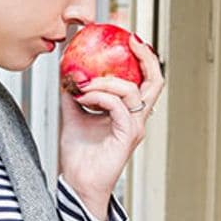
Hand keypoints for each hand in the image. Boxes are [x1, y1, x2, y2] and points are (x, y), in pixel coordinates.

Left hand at [57, 34, 164, 219]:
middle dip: (145, 57)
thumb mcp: (73, 115)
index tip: (129, 38)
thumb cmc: (79, 156)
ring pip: (132, 91)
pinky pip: (118, 106)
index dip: (143, 58)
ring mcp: (134, 127)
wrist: (77, 182)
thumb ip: (73, 94)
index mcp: (128, 112)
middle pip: (154, 81)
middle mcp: (136, 118)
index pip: (144, 80)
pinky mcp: (127, 135)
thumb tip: (66, 71)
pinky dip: (101, 96)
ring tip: (83, 85)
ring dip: (105, 82)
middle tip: (130, 40)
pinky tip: (85, 97)